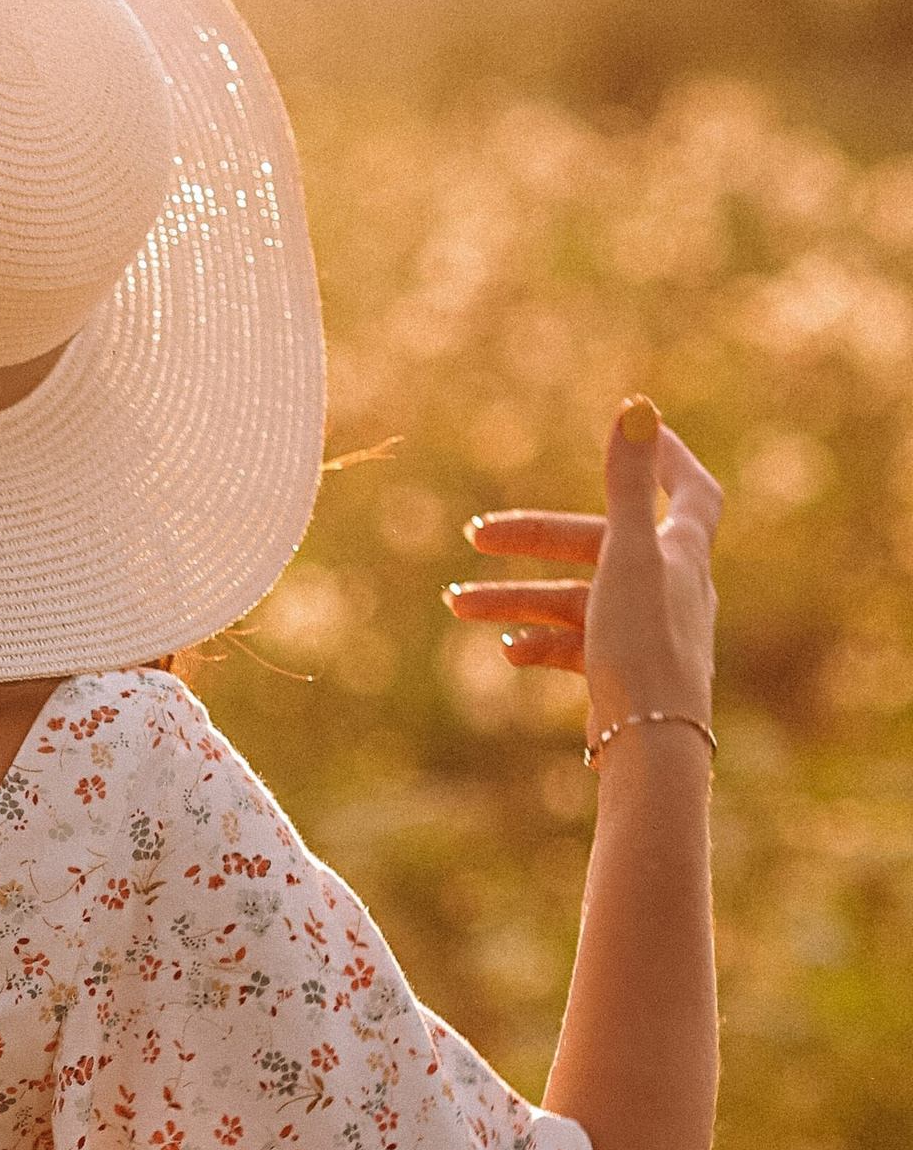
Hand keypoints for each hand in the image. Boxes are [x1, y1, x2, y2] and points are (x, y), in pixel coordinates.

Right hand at [444, 396, 721, 735]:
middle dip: (534, 540)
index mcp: (681, 551)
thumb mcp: (626, 553)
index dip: (669, 459)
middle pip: (598, 544)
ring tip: (457, 606)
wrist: (650, 744)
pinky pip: (576, 644)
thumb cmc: (645, 643)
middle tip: (475, 537)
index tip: (637, 437)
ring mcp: (647, 632)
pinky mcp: (624, 673)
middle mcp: (671, 587)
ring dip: (517, 598)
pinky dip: (540, 640)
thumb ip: (629, 481)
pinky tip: (506, 650)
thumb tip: (637, 406)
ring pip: (576, 599)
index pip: (691, 491)